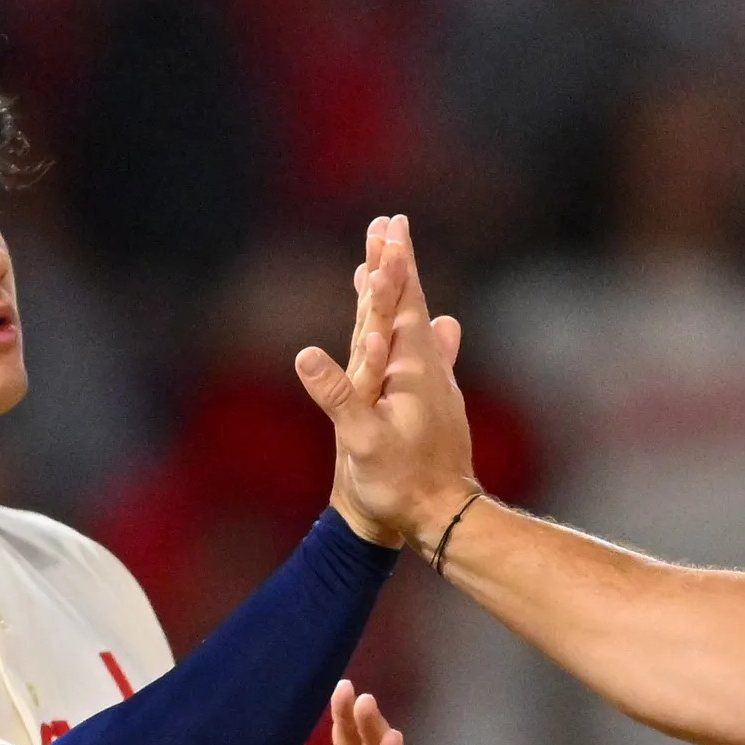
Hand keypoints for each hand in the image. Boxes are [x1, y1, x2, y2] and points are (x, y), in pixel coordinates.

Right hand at [296, 215, 478, 548]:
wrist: (439, 519)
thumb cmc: (399, 485)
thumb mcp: (362, 442)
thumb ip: (336, 396)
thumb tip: (305, 354)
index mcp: (409, 370)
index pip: (398, 305)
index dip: (393, 265)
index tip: (390, 227)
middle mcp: (425, 371)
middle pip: (407, 306)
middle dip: (397, 264)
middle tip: (389, 225)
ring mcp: (431, 387)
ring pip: (413, 327)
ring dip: (401, 294)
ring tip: (389, 265)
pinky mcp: (432, 406)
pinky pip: (422, 356)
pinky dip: (415, 334)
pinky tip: (433, 329)